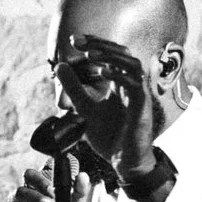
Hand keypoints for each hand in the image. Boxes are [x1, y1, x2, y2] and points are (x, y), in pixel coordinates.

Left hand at [53, 37, 164, 177]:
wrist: (123, 161)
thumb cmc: (109, 136)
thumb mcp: (84, 109)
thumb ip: (74, 89)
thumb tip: (59, 66)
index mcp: (120, 82)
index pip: (111, 53)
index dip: (94, 43)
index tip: (74, 40)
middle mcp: (131, 84)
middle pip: (122, 52)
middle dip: (100, 44)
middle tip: (78, 42)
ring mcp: (139, 94)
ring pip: (132, 64)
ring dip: (111, 56)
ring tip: (90, 54)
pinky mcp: (142, 107)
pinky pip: (135, 85)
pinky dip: (119, 76)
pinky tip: (102, 73)